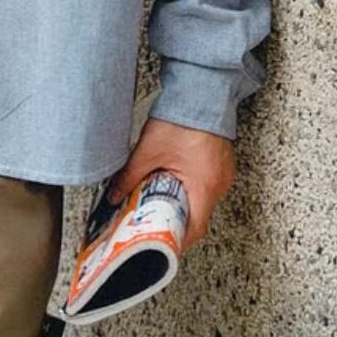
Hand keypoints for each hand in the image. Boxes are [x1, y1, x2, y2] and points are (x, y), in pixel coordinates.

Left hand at [104, 117, 235, 252]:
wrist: (202, 91)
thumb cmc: (182, 118)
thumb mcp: (148, 151)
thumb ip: (129, 176)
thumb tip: (114, 195)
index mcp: (204, 186)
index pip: (194, 229)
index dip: (176, 241)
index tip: (160, 245)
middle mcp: (218, 184)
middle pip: (198, 217)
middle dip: (174, 223)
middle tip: (152, 223)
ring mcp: (222, 174)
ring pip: (201, 202)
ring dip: (181, 205)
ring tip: (157, 202)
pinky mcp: (220, 164)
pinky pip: (205, 187)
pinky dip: (189, 191)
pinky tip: (171, 183)